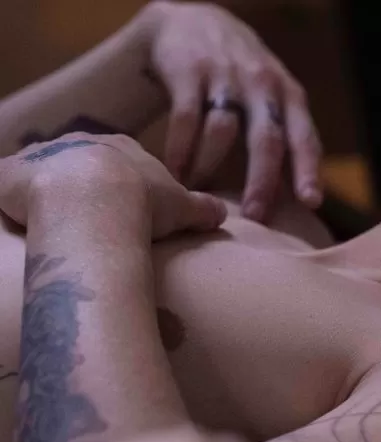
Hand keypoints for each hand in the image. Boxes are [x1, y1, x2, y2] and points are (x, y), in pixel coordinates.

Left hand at [0, 134, 226, 240]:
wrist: (95, 198)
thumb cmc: (143, 200)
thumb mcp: (184, 206)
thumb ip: (204, 207)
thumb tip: (223, 213)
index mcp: (121, 147)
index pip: (119, 161)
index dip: (122, 185)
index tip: (126, 207)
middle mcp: (79, 143)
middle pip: (79, 163)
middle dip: (82, 187)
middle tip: (91, 220)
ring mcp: (42, 156)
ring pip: (41, 172)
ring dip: (45, 193)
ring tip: (55, 225)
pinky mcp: (9, 174)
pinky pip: (6, 185)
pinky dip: (11, 201)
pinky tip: (22, 223)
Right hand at [147, 1, 323, 222]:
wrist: (196, 23)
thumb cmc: (244, 80)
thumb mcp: (274, 101)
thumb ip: (288, 140)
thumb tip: (305, 201)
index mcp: (289, 97)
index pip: (305, 137)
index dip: (309, 170)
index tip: (311, 203)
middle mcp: (263, 84)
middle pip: (267, 138)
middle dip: (262, 180)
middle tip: (255, 215)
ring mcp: (227, 74)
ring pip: (223, 130)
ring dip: (209, 167)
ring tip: (198, 194)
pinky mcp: (190, 69)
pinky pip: (186, 118)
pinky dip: (180, 150)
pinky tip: (175, 173)